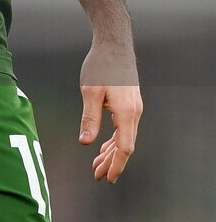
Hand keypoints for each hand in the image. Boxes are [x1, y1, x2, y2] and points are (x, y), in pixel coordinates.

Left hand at [79, 42, 142, 182]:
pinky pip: (123, 127)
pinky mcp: (129, 102)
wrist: (114, 44)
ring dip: (111, 151)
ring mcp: (134, 107)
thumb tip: (86, 143)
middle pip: (125, 145)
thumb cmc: (101, 65)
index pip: (124, 148)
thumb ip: (90, 118)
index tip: (107, 178)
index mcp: (126, 113)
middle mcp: (134, 113)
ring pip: (124, 136)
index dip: (116, 164)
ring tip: (97, 163)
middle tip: (97, 174)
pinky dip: (114, 138)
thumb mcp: (90, 92)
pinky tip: (104, 145)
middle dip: (111, 161)